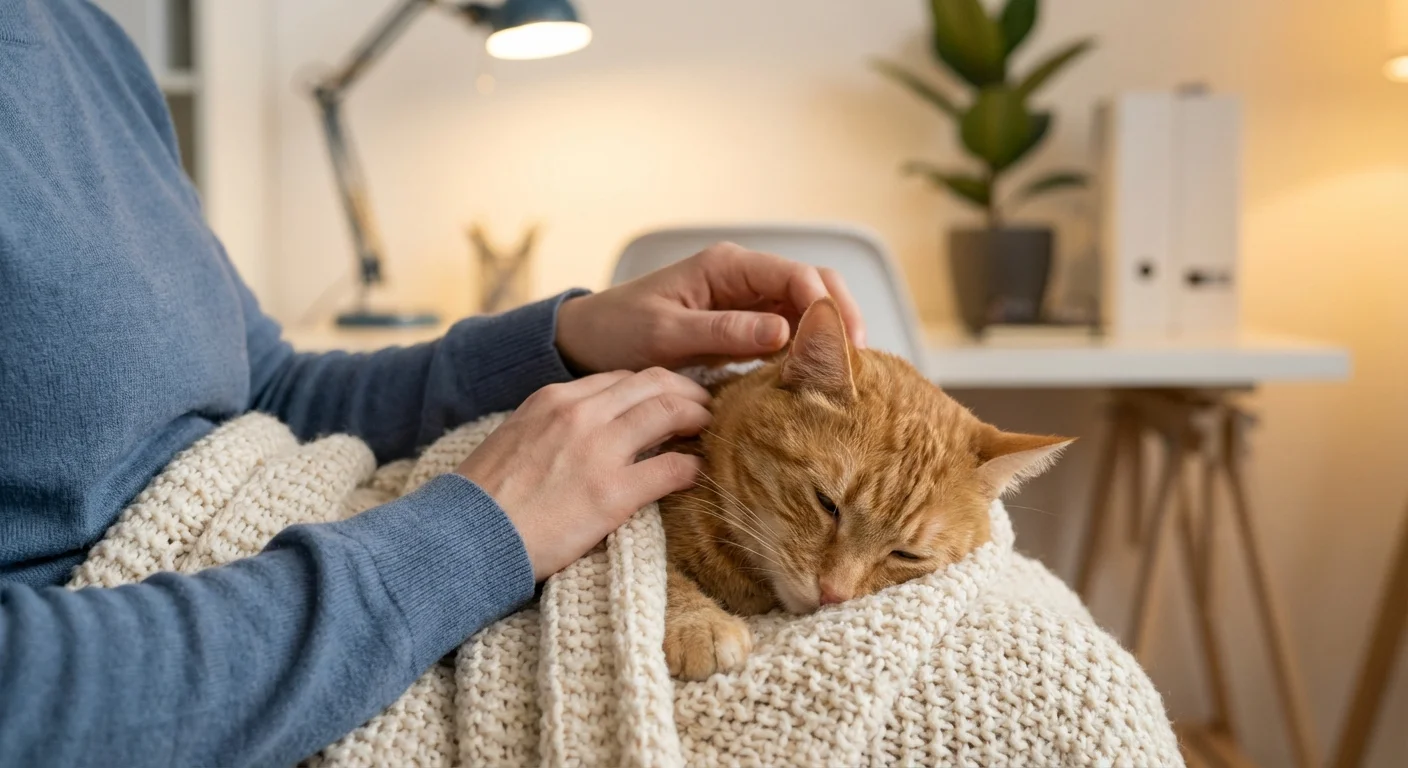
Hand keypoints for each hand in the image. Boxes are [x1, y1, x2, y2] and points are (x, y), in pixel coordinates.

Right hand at [456, 368, 709, 580]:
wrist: (464, 537)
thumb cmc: (485, 498)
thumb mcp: (516, 438)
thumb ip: (553, 426)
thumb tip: (586, 432)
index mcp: (553, 399)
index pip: (621, 377)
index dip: (653, 385)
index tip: (669, 397)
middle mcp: (579, 414)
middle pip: (653, 384)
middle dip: (686, 391)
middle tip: (704, 407)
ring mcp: (598, 451)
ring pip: (668, 412)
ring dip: (697, 418)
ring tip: (709, 430)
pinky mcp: (613, 493)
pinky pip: (671, 468)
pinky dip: (691, 468)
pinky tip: (696, 475)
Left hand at [555, 242, 866, 372]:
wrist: (587, 341)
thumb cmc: (619, 330)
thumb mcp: (668, 334)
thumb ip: (725, 332)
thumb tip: (783, 333)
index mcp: (727, 266)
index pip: (797, 275)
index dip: (827, 307)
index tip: (842, 346)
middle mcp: (743, 276)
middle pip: (814, 286)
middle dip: (841, 319)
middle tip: (858, 364)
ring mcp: (746, 301)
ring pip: (807, 310)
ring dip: (828, 337)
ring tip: (845, 376)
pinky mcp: (743, 326)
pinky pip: (788, 333)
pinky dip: (807, 351)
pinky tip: (816, 379)